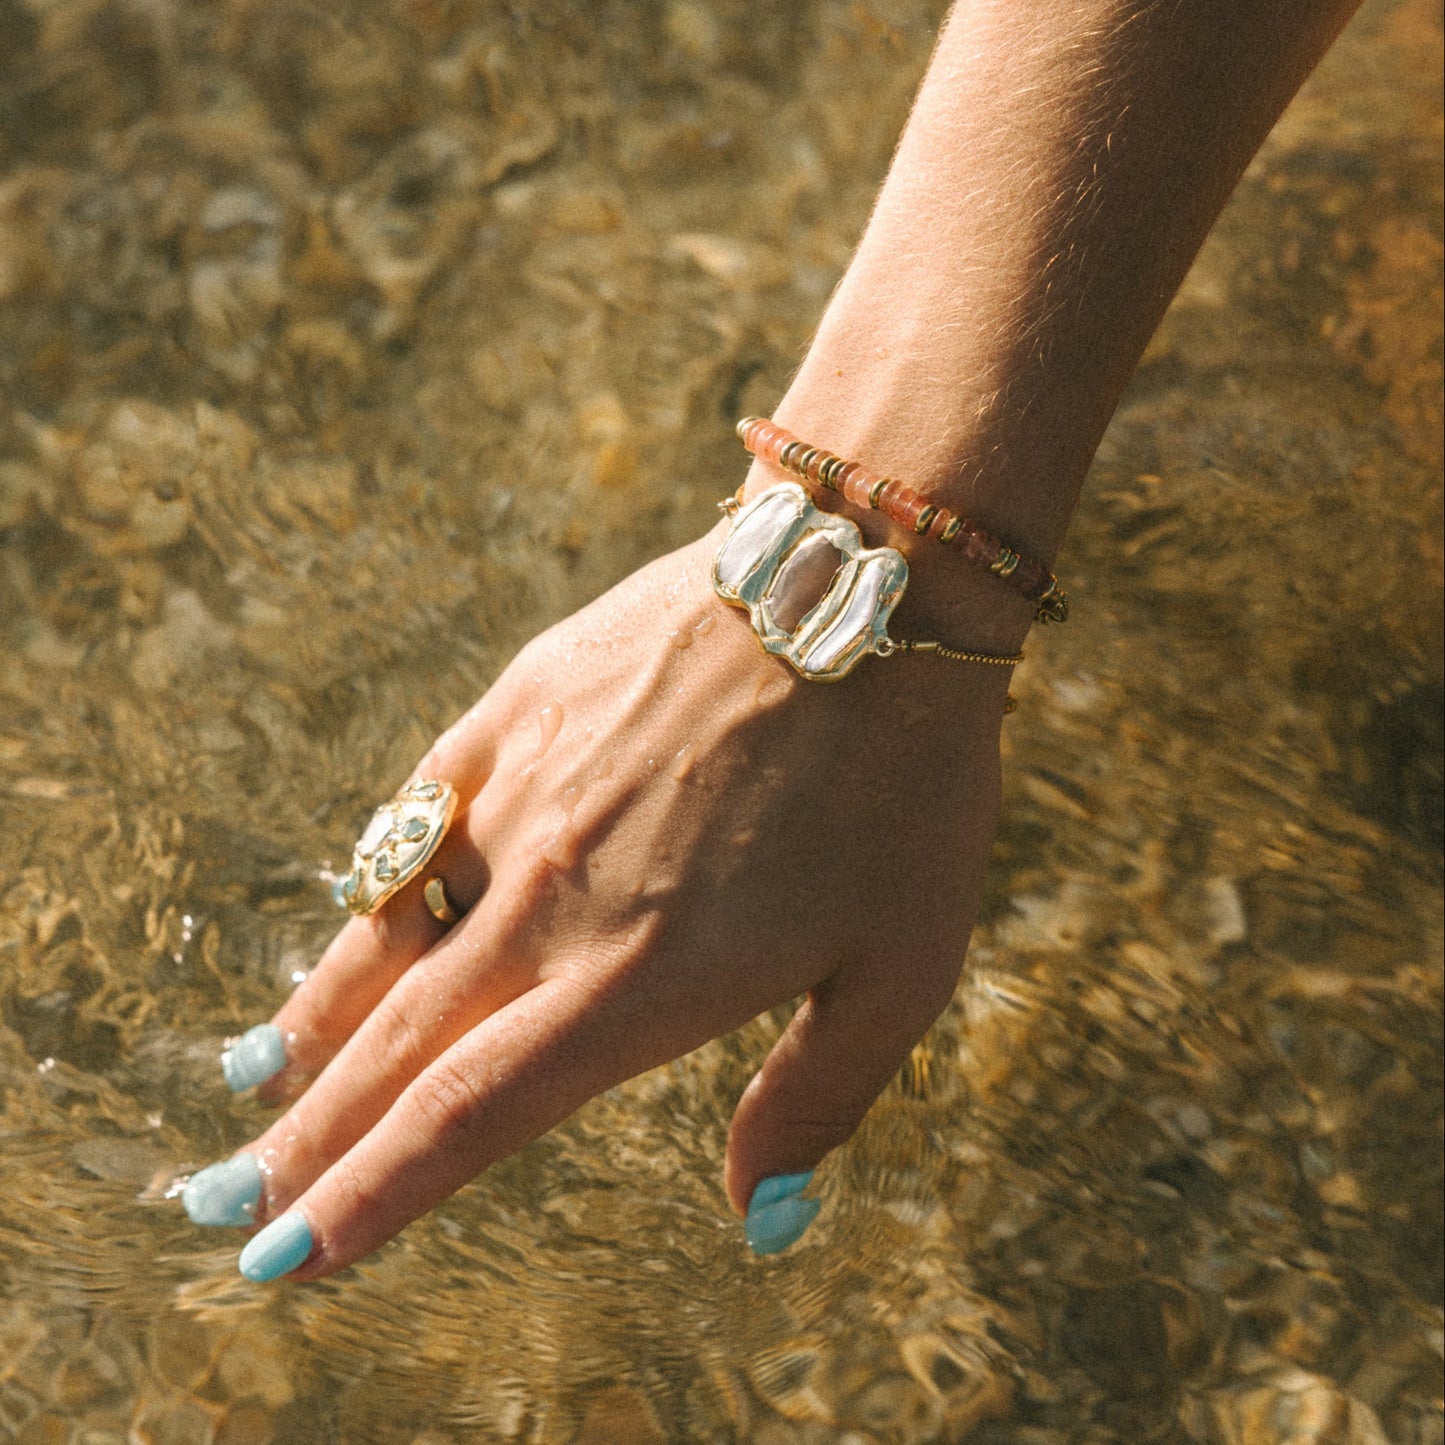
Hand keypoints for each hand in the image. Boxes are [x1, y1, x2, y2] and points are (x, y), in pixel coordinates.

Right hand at [184, 526, 1012, 1278]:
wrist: (870, 591)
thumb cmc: (905, 789)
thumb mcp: (898, 967)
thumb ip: (815, 1098)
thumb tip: (762, 1217)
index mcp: (640, 981)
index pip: (470, 1115)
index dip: (373, 1196)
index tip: (293, 1255)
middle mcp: (555, 899)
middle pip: (401, 1041)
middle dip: (311, 1134)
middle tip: (229, 1196)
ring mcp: (528, 795)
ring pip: (389, 929)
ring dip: (319, 1017)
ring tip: (258, 1077)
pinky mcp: (524, 706)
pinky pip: (422, 809)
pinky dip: (377, 876)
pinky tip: (357, 905)